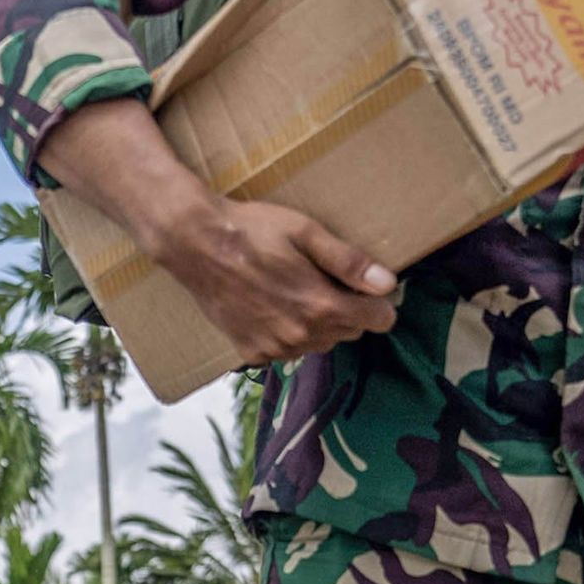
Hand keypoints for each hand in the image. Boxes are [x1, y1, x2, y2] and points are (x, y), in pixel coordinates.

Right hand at [164, 195, 399, 360]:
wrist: (195, 245)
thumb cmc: (252, 231)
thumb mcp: (306, 233)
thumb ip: (349, 262)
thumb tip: (387, 283)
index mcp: (321, 306)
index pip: (378, 320)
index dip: (378, 300)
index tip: (367, 285)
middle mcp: (301, 335)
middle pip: (349, 332)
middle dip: (346, 309)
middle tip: (322, 279)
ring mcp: (275, 348)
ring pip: (318, 343)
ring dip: (317, 323)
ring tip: (294, 290)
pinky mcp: (252, 352)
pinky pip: (287, 350)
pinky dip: (287, 333)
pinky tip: (271, 306)